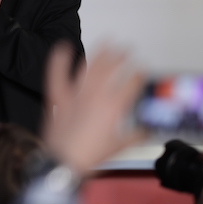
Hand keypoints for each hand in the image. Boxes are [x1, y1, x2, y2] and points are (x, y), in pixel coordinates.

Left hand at [43, 43, 144, 176]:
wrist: (62, 161)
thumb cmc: (89, 156)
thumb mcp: (119, 147)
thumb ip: (135, 136)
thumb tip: (145, 131)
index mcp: (113, 107)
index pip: (131, 84)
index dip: (139, 75)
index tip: (141, 70)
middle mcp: (95, 96)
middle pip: (111, 68)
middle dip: (121, 56)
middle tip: (127, 50)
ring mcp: (76, 94)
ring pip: (90, 66)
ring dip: (100, 52)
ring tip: (107, 42)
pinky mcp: (58, 96)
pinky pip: (57, 73)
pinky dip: (59, 58)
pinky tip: (62, 46)